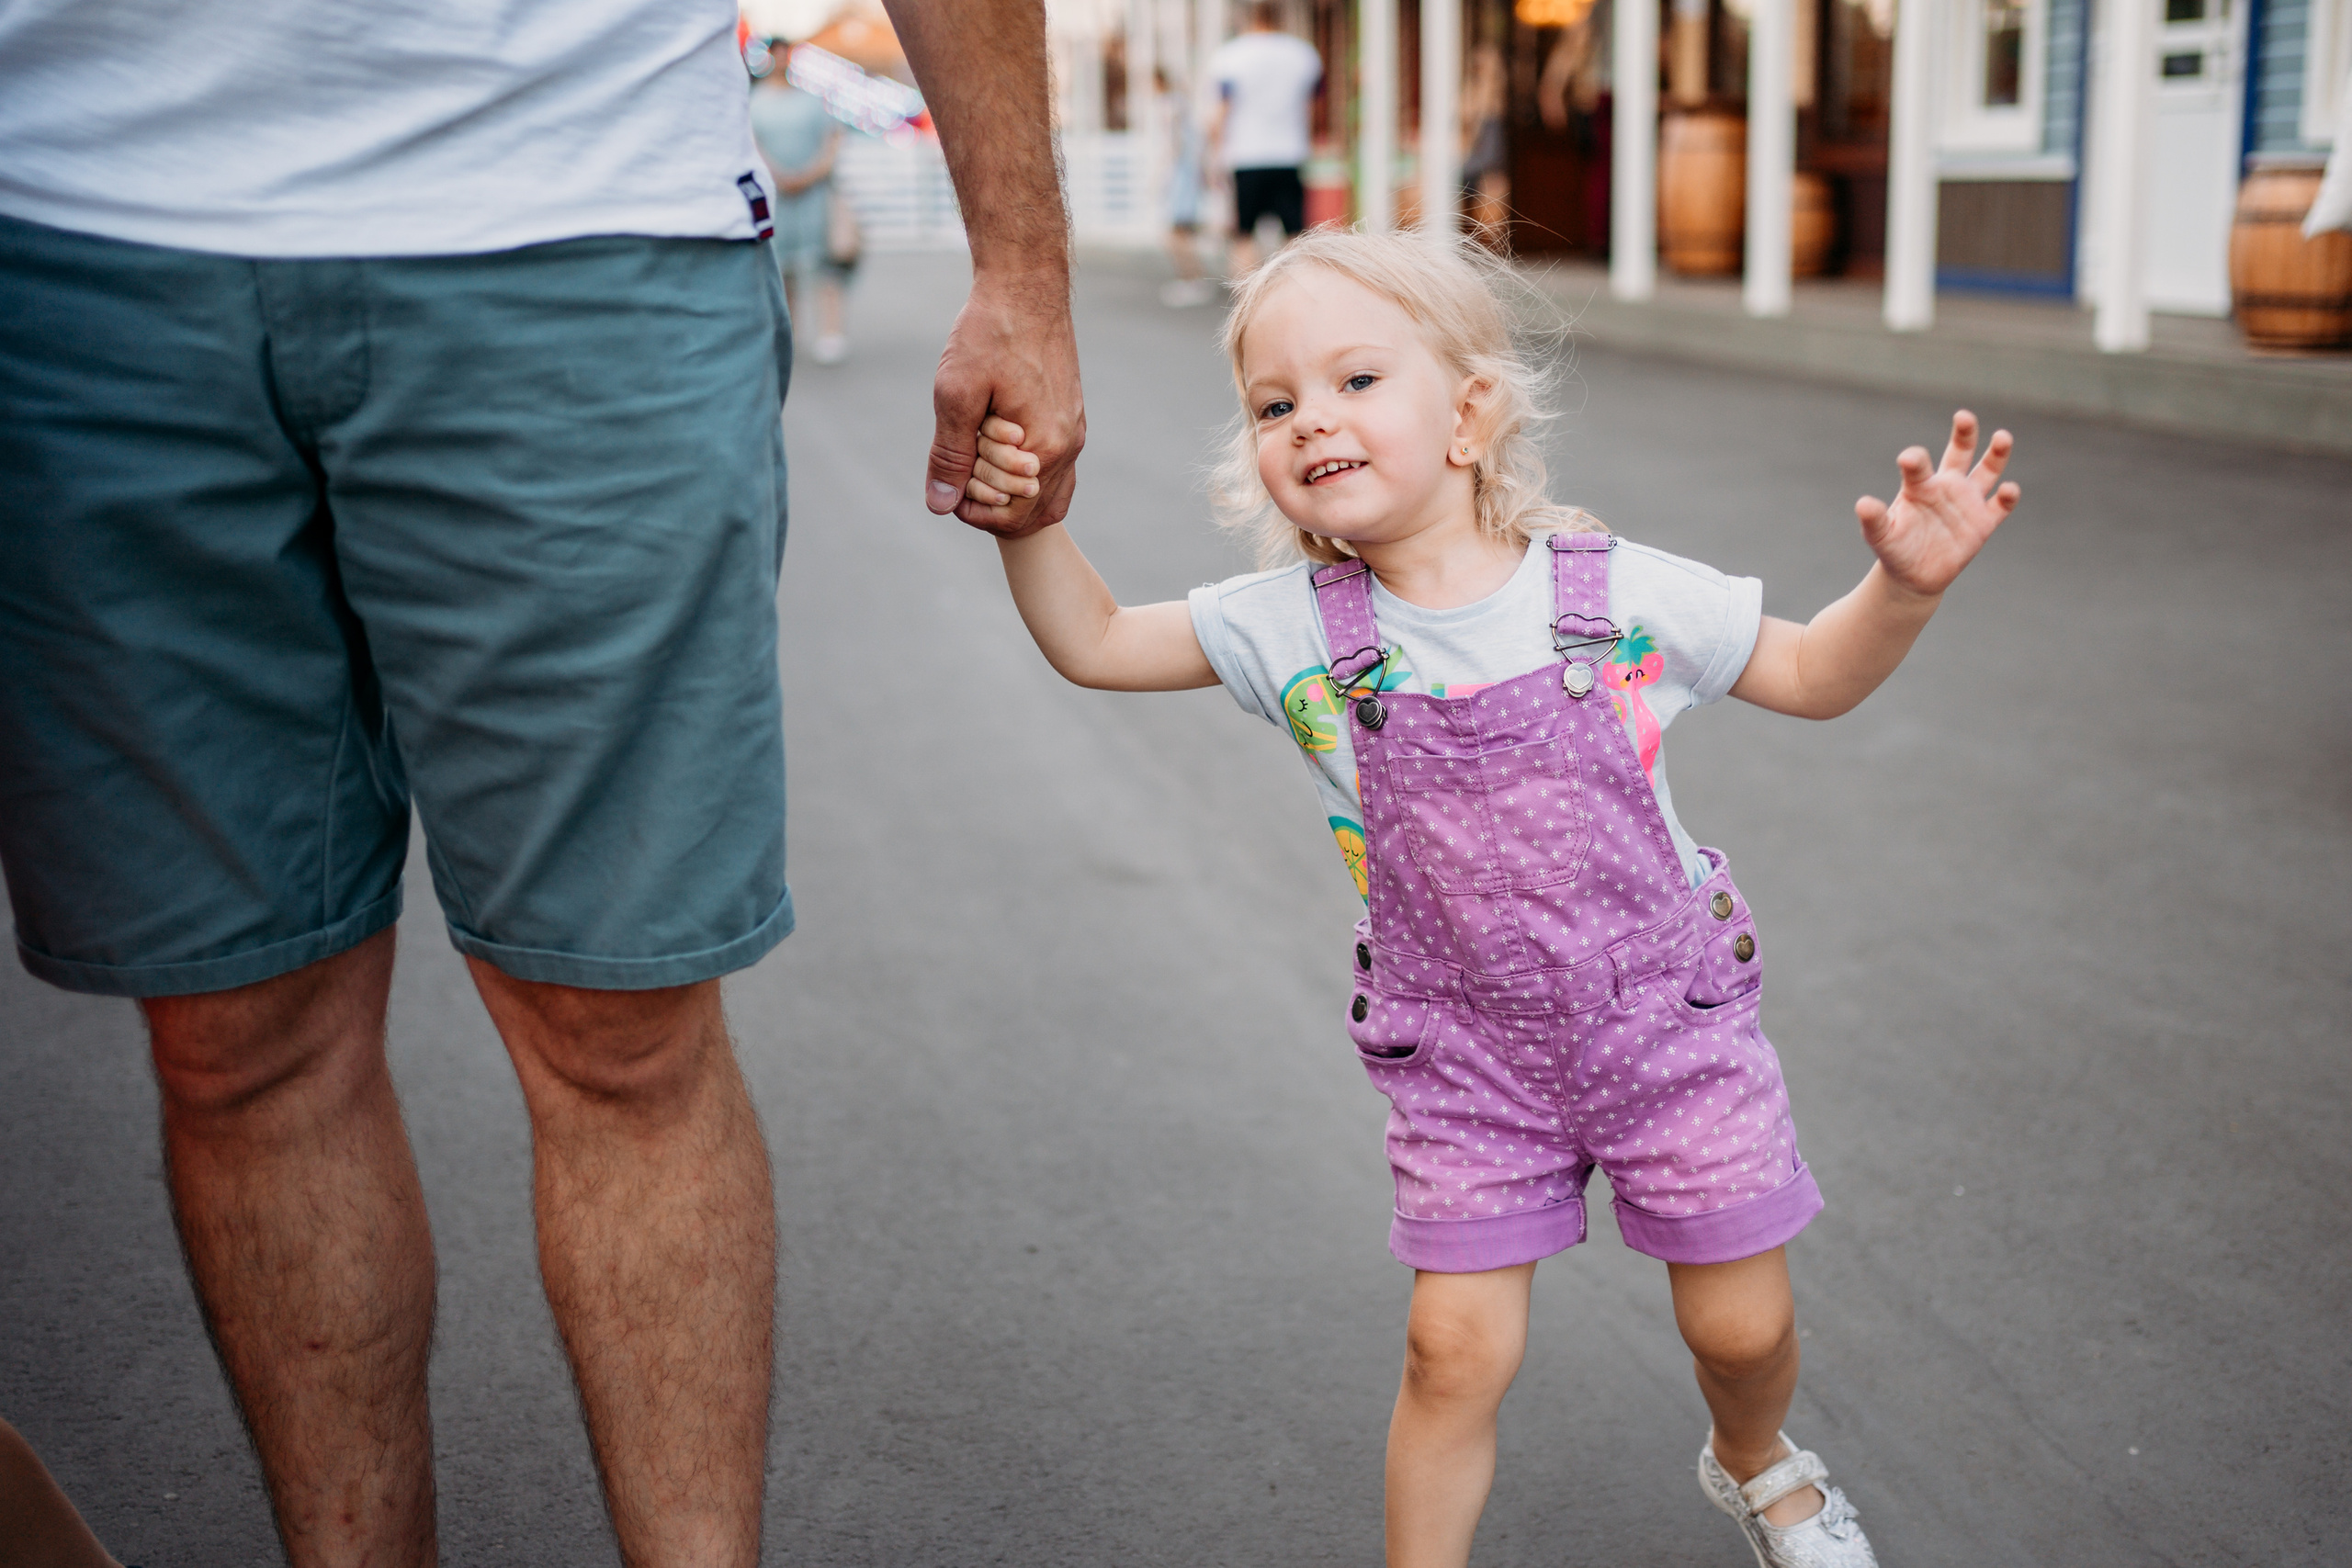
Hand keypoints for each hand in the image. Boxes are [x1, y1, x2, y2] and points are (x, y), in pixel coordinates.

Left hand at [925, 272, 1083, 536]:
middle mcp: (1068, 447)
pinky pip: (1056, 468)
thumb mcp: (955, 395)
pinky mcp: (1071, 417)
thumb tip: (941, 506)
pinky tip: (998, 447)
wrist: (1025, 286)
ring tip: (977, 459)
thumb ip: (949, 455)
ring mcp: (1074, 433)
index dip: (971, 510)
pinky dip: (1026, 472)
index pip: (1011, 517)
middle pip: (1031, 512)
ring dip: (1009, 490)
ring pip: (1046, 494)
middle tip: (961, 462)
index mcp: (1044, 447)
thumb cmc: (988, 333)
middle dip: (990, 500)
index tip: (948, 480)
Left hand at [1855, 410, 2019, 598]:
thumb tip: (1862, 504)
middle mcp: (1946, 487)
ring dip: (1996, 454)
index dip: (1915, 460)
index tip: (1909, 459)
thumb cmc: (1895, 549)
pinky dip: (2007, 496)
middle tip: (1963, 416)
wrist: (1914, 575)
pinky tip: (2008, 489)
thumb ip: (1874, 520)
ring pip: (1987, 471)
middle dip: (1964, 434)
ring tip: (2002, 436)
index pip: (1919, 466)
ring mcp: (1967, 502)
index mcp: (1919, 487)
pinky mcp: (1983, 522)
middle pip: (1959, 452)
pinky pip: (2001, 505)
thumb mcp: (1881, 537)